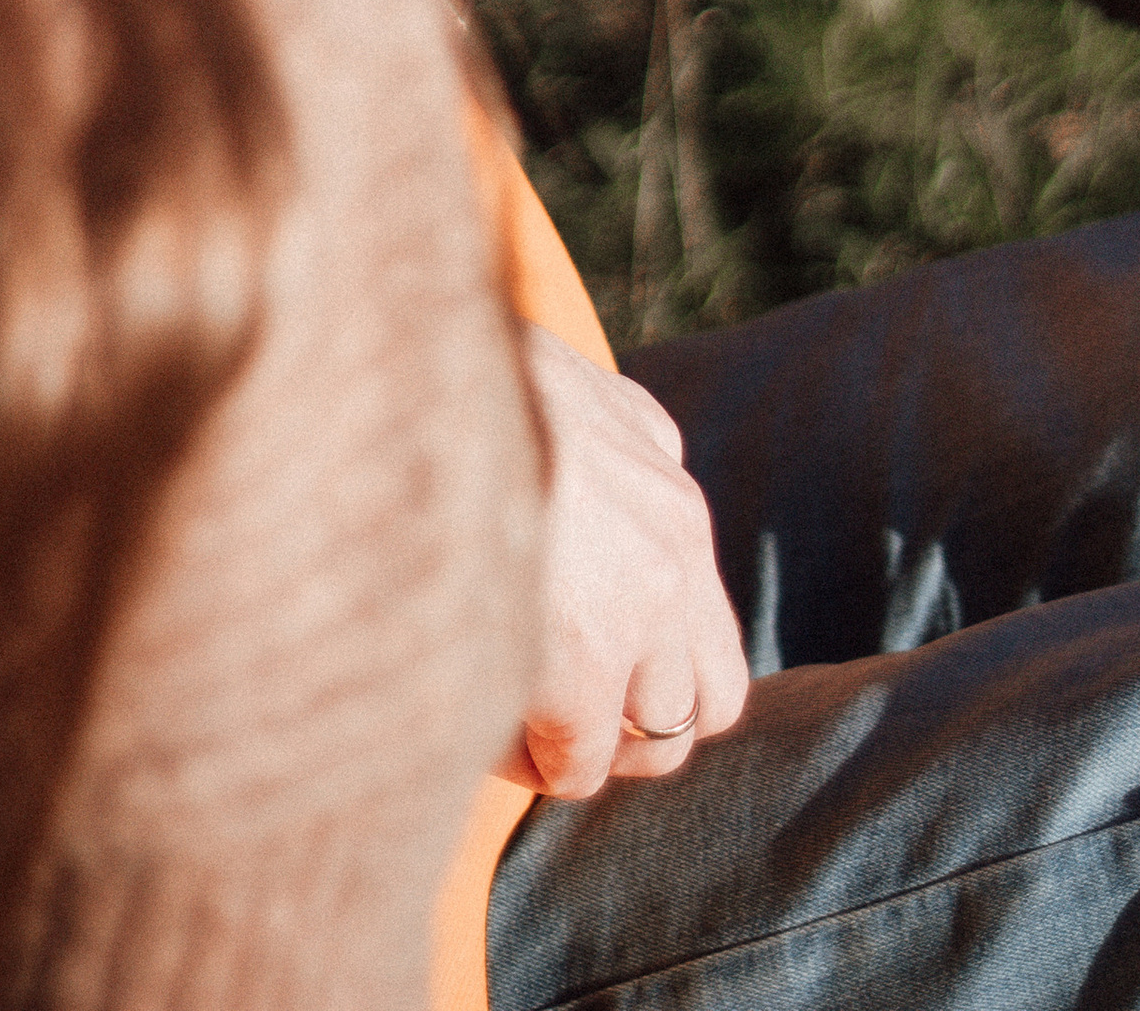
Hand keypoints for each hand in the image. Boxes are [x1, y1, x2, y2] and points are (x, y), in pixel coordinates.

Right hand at [503, 326, 750, 799]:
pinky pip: (579, 764)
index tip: (582, 669)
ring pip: (661, 740)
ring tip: (524, 731)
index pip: (703, 614)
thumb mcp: (574, 388)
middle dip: (648, 724)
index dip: (651, 661)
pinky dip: (536, 766)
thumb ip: (616, 434)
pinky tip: (485, 734)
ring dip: (596, 748)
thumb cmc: (469, 380)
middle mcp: (676, 549)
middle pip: (714, 697)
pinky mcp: (585, 662)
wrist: (425, 373)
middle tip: (571, 724)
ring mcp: (640, 608)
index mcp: (669, 485)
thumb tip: (616, 453)